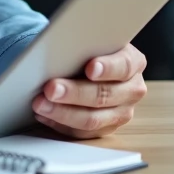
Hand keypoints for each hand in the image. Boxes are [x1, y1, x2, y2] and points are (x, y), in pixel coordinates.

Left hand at [31, 44, 146, 138]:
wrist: (92, 63)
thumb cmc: (89, 49)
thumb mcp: (91, 41)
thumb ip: (83, 44)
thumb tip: (62, 49)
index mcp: (133, 62)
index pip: (124, 65)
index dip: (107, 68)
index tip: (90, 68)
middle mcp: (132, 89)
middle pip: (104, 95)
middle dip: (75, 93)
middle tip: (50, 88)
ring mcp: (122, 112)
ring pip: (93, 119)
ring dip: (63, 113)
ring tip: (41, 104)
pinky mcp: (106, 128)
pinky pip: (83, 132)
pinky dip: (60, 124)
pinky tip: (44, 115)